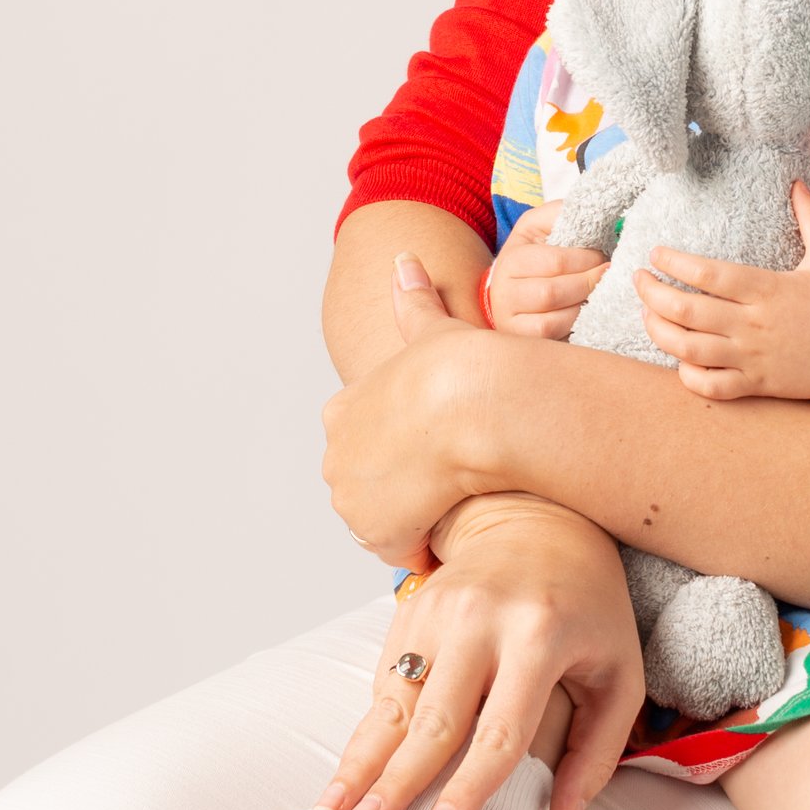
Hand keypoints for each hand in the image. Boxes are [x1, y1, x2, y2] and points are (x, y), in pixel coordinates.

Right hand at [311, 500, 644, 809]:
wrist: (541, 521)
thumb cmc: (589, 608)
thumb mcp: (618, 675)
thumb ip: (596, 756)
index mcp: (540, 637)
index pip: (500, 731)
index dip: (466, 789)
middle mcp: (482, 621)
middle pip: (433, 721)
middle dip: (395, 784)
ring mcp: (439, 611)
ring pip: (393, 703)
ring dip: (360, 762)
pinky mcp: (412, 609)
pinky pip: (385, 681)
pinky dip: (365, 731)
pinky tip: (346, 773)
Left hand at [322, 260, 509, 559]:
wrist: (472, 404)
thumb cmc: (460, 367)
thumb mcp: (429, 328)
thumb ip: (413, 302)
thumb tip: (404, 260)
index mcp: (342, 411)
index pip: (362, 444)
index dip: (400, 449)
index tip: (434, 446)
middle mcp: (337, 456)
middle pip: (369, 486)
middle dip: (403, 487)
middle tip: (448, 475)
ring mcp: (353, 497)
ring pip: (384, 520)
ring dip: (414, 515)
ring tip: (454, 495)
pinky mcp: (377, 531)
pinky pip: (403, 549)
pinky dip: (426, 542)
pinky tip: (454, 519)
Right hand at [483, 200, 607, 341]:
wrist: (508, 289)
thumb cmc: (532, 255)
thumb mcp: (539, 227)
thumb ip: (560, 213)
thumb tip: (590, 209)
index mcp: (511, 260)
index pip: (556, 261)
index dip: (587, 259)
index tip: (603, 256)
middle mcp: (505, 293)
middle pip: (554, 293)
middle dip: (589, 283)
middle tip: (607, 276)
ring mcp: (511, 322)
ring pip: (555, 320)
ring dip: (585, 306)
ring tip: (598, 294)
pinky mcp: (523, 341)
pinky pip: (554, 338)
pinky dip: (575, 325)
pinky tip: (586, 313)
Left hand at [634, 184, 809, 402]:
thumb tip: (796, 181)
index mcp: (766, 290)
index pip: (708, 275)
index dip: (674, 263)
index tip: (656, 253)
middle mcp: (753, 324)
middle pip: (687, 311)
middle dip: (652, 295)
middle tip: (638, 280)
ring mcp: (752, 358)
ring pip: (690, 350)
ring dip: (659, 332)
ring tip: (647, 314)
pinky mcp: (756, 385)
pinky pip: (711, 387)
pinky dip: (688, 376)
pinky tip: (678, 359)